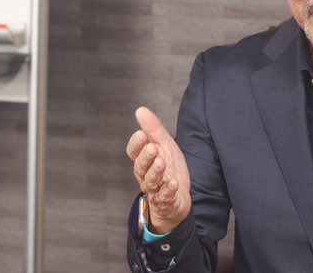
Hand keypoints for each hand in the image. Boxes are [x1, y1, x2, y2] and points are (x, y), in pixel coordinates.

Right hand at [126, 106, 191, 234]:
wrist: (178, 198)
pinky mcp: (167, 201)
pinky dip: (168, 190)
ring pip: (151, 182)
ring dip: (156, 172)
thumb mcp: (165, 146)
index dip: (135, 145)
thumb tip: (140, 110)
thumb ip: (153, 130)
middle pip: (141, 167)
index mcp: (144, 162)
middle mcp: (146, 176)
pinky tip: (173, 183)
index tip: (140, 134)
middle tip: (151, 149)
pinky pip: (165, 196)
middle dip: (145, 158)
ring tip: (161, 163)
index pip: (134, 153)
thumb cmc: (169, 170)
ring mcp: (155, 190)